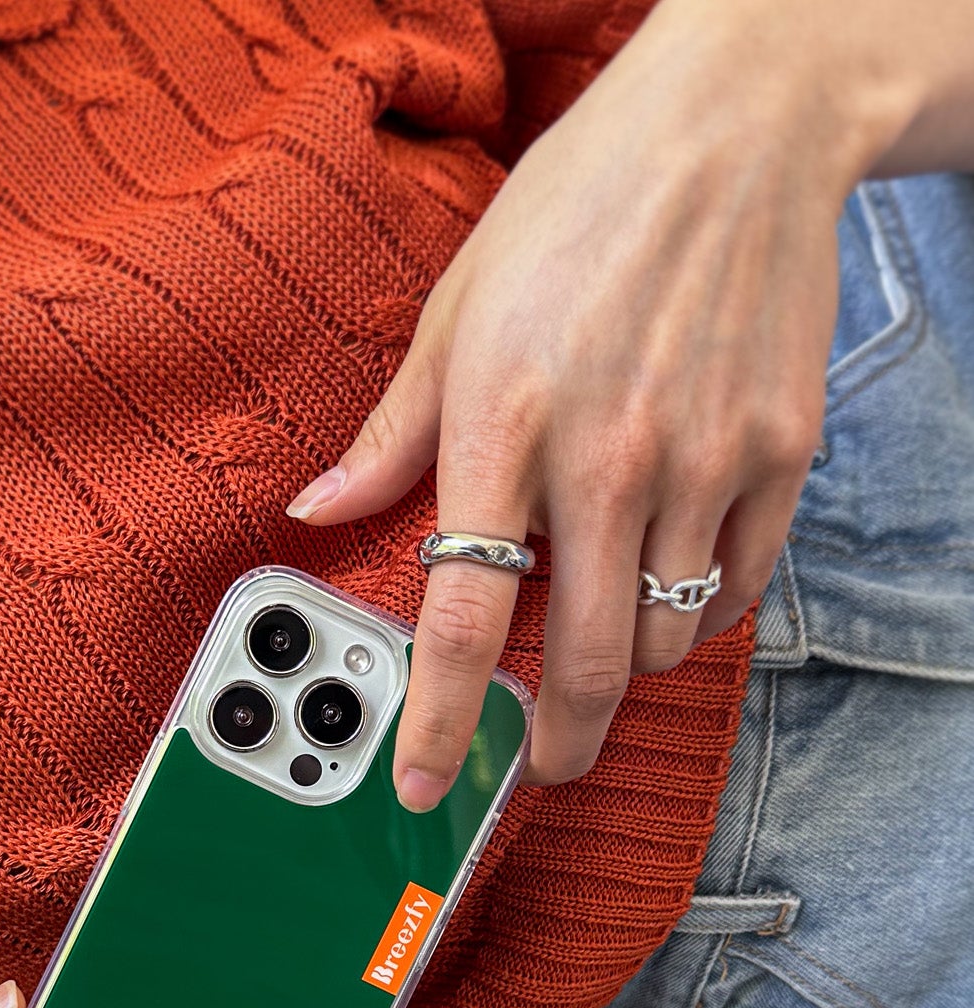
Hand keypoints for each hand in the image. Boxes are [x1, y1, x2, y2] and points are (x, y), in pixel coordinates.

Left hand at [287, 0, 902, 797]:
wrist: (734, 128)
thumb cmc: (577, 210)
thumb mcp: (455, 311)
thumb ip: (391, 434)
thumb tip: (318, 512)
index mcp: (504, 427)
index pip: (462, 619)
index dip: (439, 725)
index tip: (422, 787)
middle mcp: (607, 458)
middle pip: (579, 665)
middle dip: (555, 743)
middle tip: (542, 762)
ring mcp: (705, 461)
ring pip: (661, 640)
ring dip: (622, 666)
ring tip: (601, 632)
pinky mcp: (779, 453)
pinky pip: (737, 591)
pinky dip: (701, 613)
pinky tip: (672, 578)